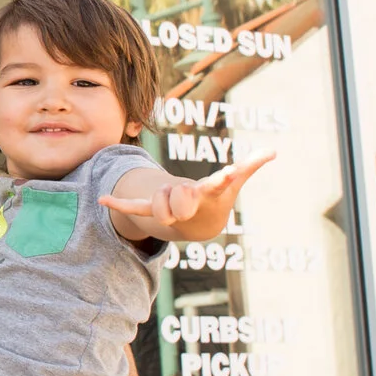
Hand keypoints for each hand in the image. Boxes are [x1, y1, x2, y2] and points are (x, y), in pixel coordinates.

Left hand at [102, 152, 272, 241]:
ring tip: (174, 198)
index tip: (229, 171)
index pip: (218, 184)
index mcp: (210, 193)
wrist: (200, 225)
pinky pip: (134, 208)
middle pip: (183, 194)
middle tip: (188, 195)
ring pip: (161, 198)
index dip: (224, 177)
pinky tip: (102, 199)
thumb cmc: (217, 200)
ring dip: (163, 196)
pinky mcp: (152, 210)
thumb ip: (251, 165)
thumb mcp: (233, 182)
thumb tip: (273, 150)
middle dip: (183, 194)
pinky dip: (119, 205)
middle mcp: (190, 205)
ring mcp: (170, 210)